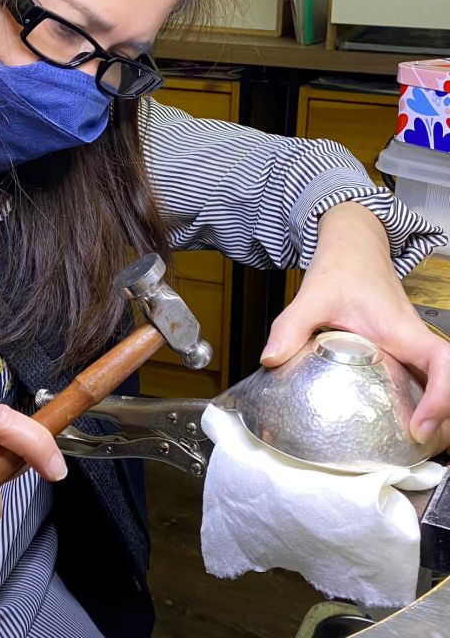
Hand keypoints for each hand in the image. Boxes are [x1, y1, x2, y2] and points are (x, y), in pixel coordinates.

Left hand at [261, 202, 449, 451]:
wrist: (353, 248)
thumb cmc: (343, 268)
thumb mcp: (314, 294)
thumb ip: (291, 326)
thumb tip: (271, 360)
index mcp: (403, 331)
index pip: (443, 363)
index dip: (443, 397)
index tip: (420, 426)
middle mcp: (415, 344)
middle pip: (449, 385)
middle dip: (445, 422)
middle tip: (417, 453)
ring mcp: (411, 351)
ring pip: (438, 387)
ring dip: (438, 420)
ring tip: (411, 452)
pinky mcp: (402, 355)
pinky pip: (422, 384)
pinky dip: (421, 408)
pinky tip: (397, 431)